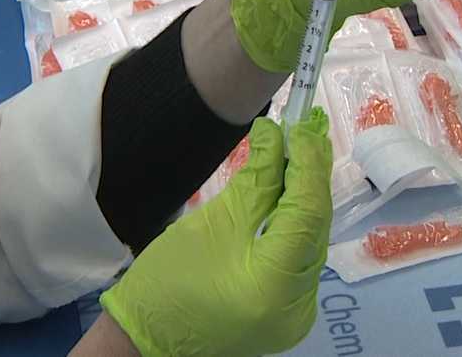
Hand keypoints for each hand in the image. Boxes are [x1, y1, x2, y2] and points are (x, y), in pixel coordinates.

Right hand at [100, 111, 332, 356]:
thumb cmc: (166, 284)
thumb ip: (256, 180)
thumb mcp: (212, 223)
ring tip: (301, 151)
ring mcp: (298, 313)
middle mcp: (299, 305)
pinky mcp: (290, 310)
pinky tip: (292, 190)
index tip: (301, 127)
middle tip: (306, 131)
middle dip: (311, 176)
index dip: (307, 164)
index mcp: (275, 287)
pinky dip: (298, 222)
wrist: (146, 338)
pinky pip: (302, 256)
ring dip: (306, 195)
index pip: (307, 212)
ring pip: (312, 239)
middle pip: (315, 226)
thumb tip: (275, 135)